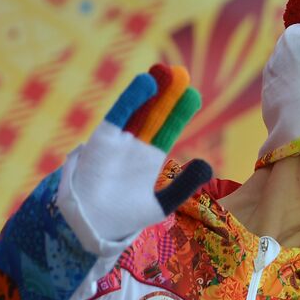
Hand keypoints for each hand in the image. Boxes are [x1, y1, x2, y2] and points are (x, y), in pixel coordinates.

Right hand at [59, 63, 211, 253]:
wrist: (92, 228)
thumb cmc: (123, 218)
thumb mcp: (163, 203)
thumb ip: (185, 185)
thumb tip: (207, 164)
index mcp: (148, 160)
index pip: (167, 129)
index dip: (179, 112)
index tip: (193, 94)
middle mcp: (133, 146)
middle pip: (154, 114)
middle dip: (166, 95)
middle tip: (181, 73)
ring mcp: (118, 141)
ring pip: (138, 110)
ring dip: (152, 90)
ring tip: (166, 70)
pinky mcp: (101, 140)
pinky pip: (118, 114)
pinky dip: (131, 98)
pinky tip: (146, 83)